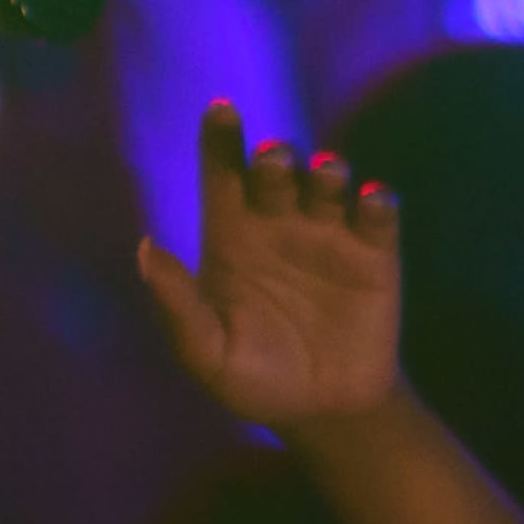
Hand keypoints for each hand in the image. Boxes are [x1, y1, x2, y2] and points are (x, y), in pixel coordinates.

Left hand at [132, 103, 402, 428]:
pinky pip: (378, 214)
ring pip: (328, 179)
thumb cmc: (256, 382)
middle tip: (274, 162)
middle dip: (276, 154)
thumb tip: (145, 249)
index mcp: (232, 235)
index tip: (221, 109)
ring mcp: (330, 234)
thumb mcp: (206, 354)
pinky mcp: (375, 254)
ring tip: (326, 177)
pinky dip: (377, 201)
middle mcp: (280, 222)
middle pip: (276, 167)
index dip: (220, 138)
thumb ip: (177, 306)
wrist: (325, 414)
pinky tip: (371, 201)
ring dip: (327, 168)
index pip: (223, 172)